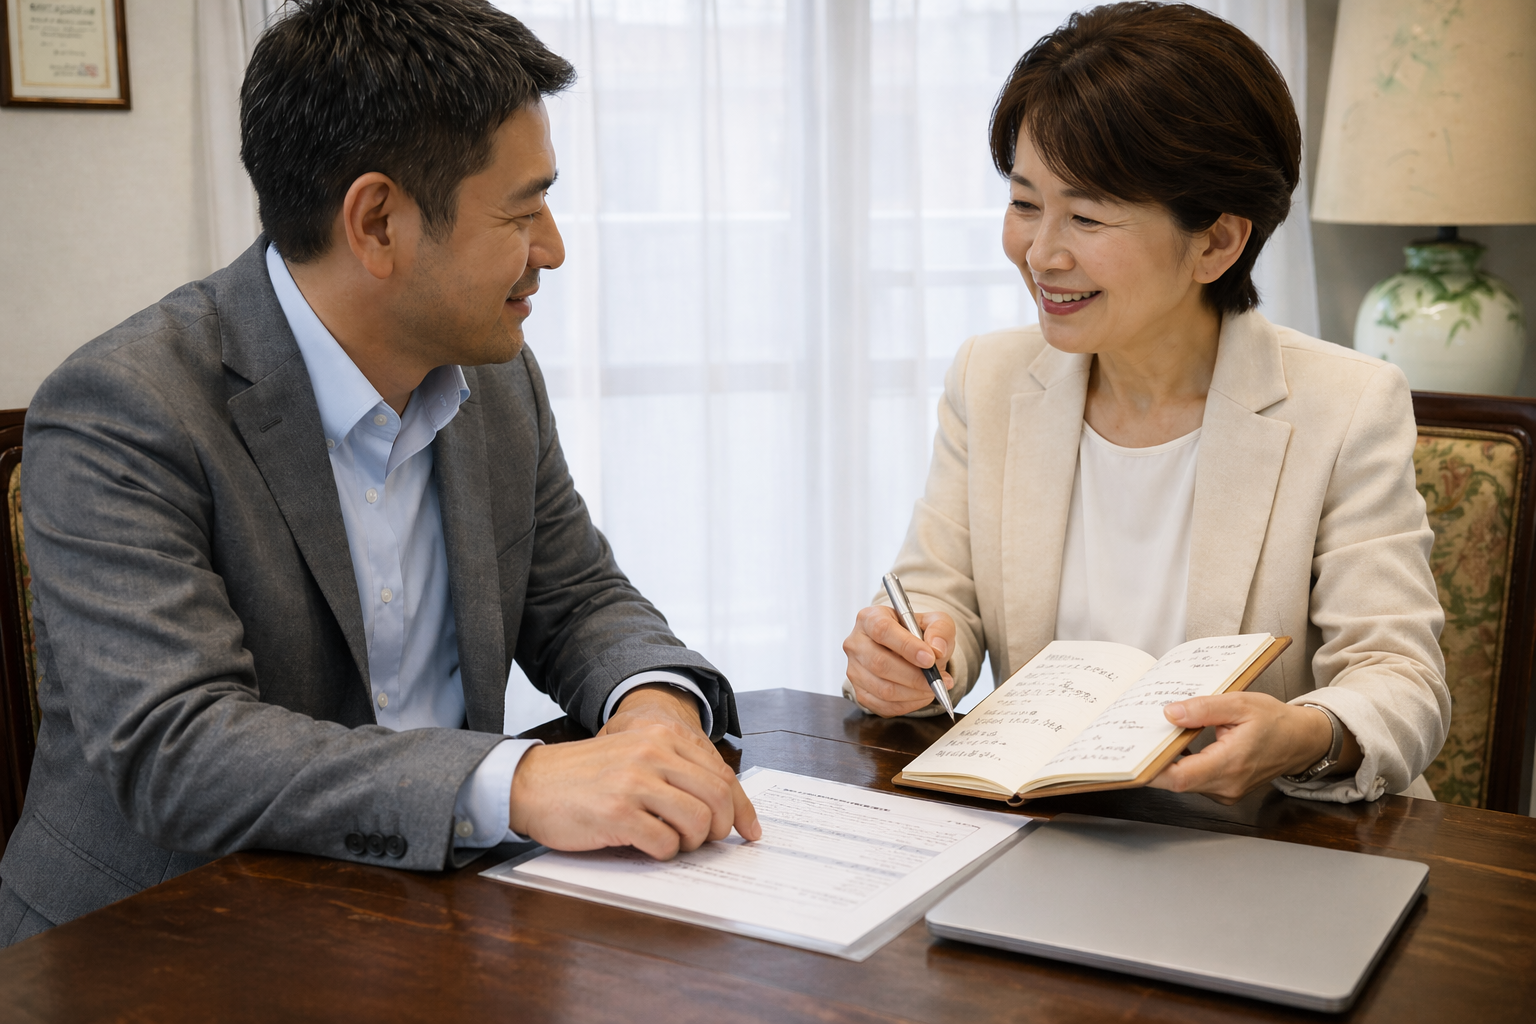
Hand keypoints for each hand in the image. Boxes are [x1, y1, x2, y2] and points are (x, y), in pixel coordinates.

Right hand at [508, 685, 760, 858]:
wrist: (532, 783)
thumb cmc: (587, 777)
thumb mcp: (635, 758)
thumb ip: (674, 771)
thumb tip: (724, 806)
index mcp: (661, 736)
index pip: (721, 774)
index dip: (742, 808)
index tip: (750, 831)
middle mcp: (652, 754)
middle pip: (717, 798)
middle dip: (720, 828)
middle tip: (706, 841)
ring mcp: (635, 783)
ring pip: (697, 822)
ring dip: (691, 842)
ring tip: (671, 841)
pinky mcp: (618, 813)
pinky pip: (664, 843)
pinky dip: (664, 852)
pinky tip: (646, 845)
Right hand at [843, 605, 955, 716]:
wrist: (908, 649)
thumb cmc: (917, 633)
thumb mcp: (935, 621)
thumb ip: (940, 630)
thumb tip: (937, 649)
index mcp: (869, 618)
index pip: (882, 630)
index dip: (906, 646)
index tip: (930, 659)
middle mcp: (856, 643)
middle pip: (879, 663)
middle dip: (914, 676)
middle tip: (938, 679)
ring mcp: (854, 669)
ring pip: (883, 688)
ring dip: (914, 693)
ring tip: (933, 687)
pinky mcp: (859, 692)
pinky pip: (883, 705)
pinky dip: (908, 704)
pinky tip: (921, 695)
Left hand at [1147, 693, 1361, 804]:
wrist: (1302, 741)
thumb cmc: (1275, 722)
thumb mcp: (1240, 704)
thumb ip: (1204, 708)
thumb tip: (1170, 713)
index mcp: (1231, 765)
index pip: (1180, 777)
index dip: (1151, 768)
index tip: (1132, 754)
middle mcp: (1226, 785)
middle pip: (1176, 781)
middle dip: (1152, 761)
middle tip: (1134, 738)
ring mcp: (1225, 791)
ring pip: (1183, 782)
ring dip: (1165, 762)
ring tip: (1150, 736)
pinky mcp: (1223, 789)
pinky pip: (1193, 780)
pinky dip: (1179, 764)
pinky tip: (1171, 744)